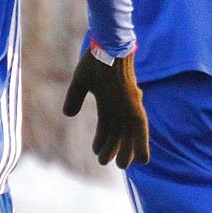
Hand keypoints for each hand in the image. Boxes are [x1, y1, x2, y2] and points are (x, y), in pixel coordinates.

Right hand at [62, 47, 149, 167]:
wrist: (108, 46)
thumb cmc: (95, 59)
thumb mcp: (81, 81)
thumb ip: (75, 97)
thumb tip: (68, 114)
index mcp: (108, 100)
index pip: (106, 125)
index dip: (101, 139)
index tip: (96, 151)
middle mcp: (120, 105)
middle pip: (119, 132)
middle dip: (114, 148)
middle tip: (107, 163)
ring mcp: (128, 105)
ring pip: (129, 134)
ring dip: (126, 150)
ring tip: (121, 166)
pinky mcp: (135, 105)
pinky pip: (141, 129)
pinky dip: (142, 144)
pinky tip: (143, 159)